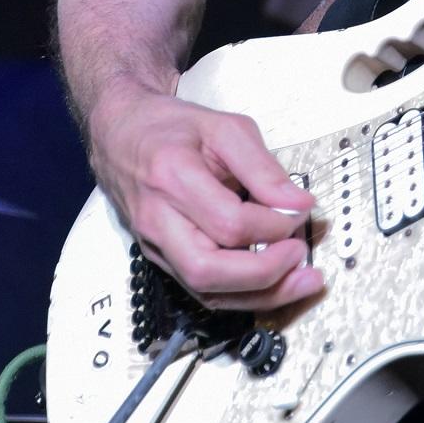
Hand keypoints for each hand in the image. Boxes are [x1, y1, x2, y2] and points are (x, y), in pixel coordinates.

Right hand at [87, 80, 322, 313]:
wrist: (121, 133)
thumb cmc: (173, 127)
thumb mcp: (225, 128)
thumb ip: (263, 167)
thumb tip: (300, 204)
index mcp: (172, 176)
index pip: (228, 222)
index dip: (273, 224)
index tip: (302, 210)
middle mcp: (157, 219)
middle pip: (208, 270)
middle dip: (264, 273)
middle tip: (302, 256)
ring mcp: (154, 245)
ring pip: (204, 291)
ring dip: (259, 295)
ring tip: (302, 283)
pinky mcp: (159, 258)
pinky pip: (200, 290)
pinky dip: (241, 294)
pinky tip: (274, 284)